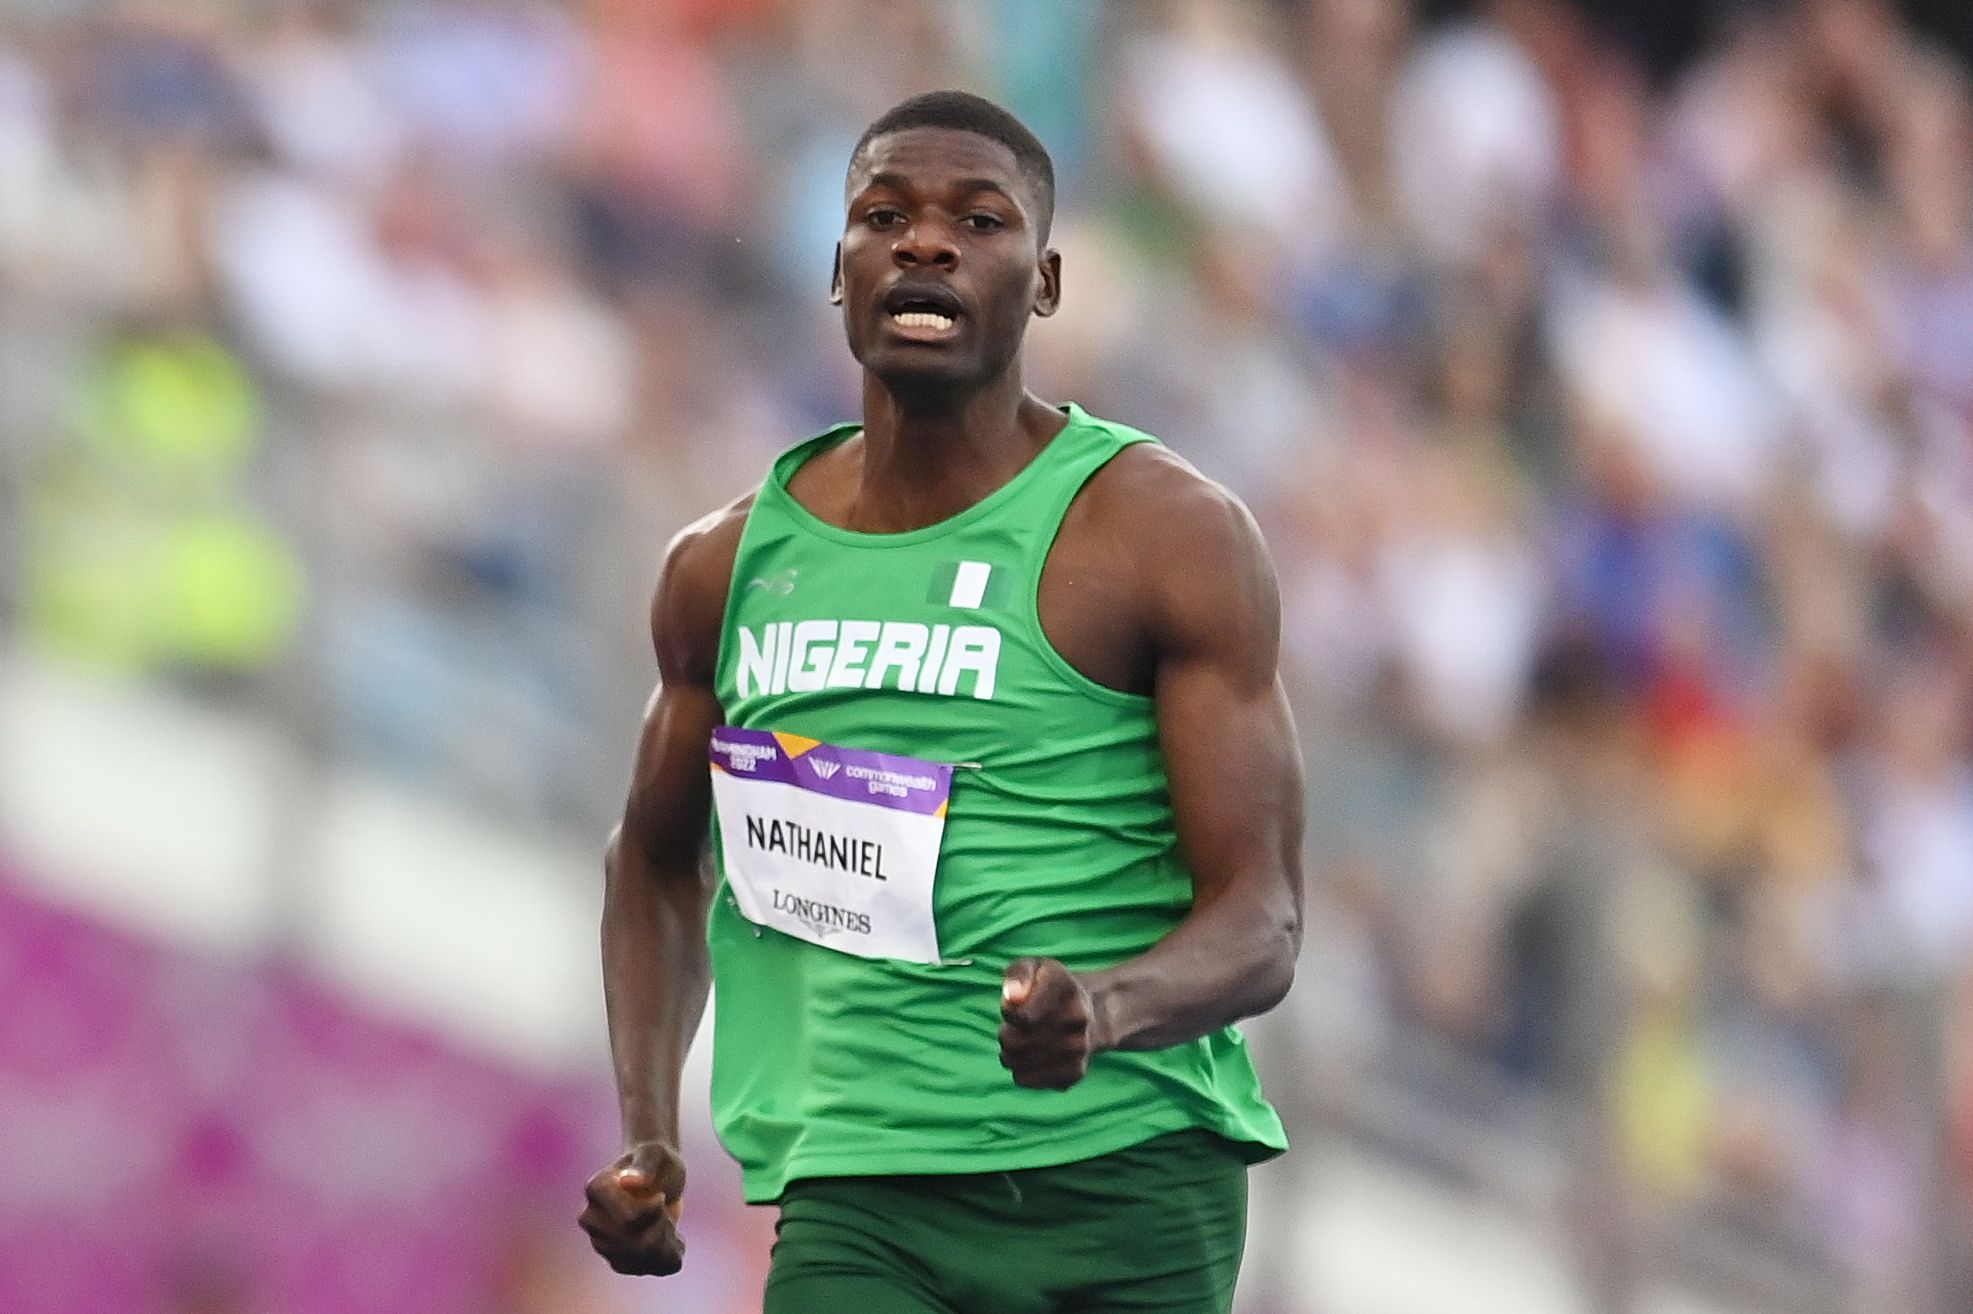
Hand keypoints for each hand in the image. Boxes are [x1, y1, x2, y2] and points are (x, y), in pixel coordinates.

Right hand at [579, 1140, 686, 1275]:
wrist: (656, 1176)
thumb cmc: (656, 1161)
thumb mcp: (657, 1156)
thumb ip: (645, 1166)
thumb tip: (629, 1181)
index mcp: (597, 1188)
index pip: (630, 1219)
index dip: (655, 1211)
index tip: (661, 1197)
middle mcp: (591, 1218)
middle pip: (636, 1243)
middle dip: (663, 1228)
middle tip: (667, 1210)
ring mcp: (600, 1241)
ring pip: (642, 1259)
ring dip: (667, 1243)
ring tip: (669, 1223)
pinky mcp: (615, 1259)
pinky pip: (646, 1269)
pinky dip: (666, 1257)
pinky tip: (671, 1239)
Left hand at [999, 957, 1101, 1089]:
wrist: (1095, 1012)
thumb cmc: (1051, 988)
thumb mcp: (1034, 967)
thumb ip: (1018, 975)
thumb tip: (1011, 998)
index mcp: (1065, 986)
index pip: (1021, 1016)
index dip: (1009, 1013)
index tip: (1015, 1008)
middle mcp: (1077, 1018)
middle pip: (1013, 1042)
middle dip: (1005, 1035)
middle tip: (1015, 1028)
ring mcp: (1079, 1048)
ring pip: (1017, 1064)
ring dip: (1010, 1055)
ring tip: (1022, 1042)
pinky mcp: (1076, 1072)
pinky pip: (1028, 1080)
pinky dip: (1022, 1072)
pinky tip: (1032, 1059)